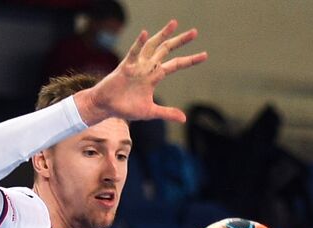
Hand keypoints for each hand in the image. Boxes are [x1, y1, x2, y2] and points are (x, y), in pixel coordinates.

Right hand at [74, 20, 206, 124]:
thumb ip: (167, 113)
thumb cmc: (126, 108)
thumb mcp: (150, 112)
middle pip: (167, 50)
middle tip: (195, 32)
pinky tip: (145, 33)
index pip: (176, 65)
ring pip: (153, 45)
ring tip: (174, 23)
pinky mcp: (126, 66)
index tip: (205, 55)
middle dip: (181, 41)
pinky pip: (133, 52)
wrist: (107, 106)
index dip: (190, 60)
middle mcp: (148, 67)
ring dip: (163, 34)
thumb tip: (184, 119)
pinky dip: (139, 43)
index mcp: (155, 76)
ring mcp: (137, 65)